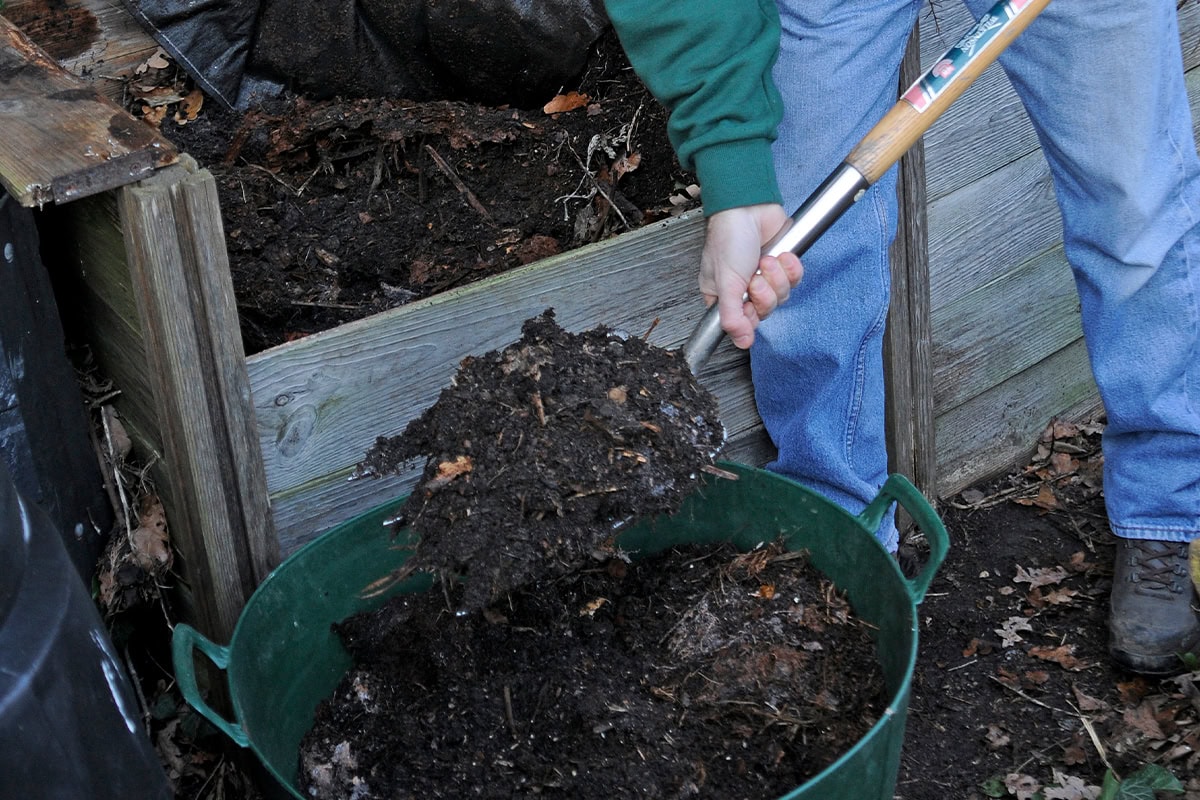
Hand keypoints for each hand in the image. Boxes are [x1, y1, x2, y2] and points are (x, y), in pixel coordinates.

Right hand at [699, 204, 803, 348]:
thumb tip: (741, 342)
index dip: (750, 317)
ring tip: (766, 260)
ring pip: (782, 296)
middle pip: (765, 311)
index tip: (750, 306)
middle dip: (765, 293)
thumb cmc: (728, 237)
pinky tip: (781, 255)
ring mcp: (764, 276)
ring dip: (777, 277)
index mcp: (723, 295)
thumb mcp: (725, 282)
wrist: (747, 206)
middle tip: (756, 278)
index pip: (742, 322)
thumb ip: (731, 316)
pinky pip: (795, 279)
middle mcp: (743, 289)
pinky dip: (790, 268)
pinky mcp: (782, 264)